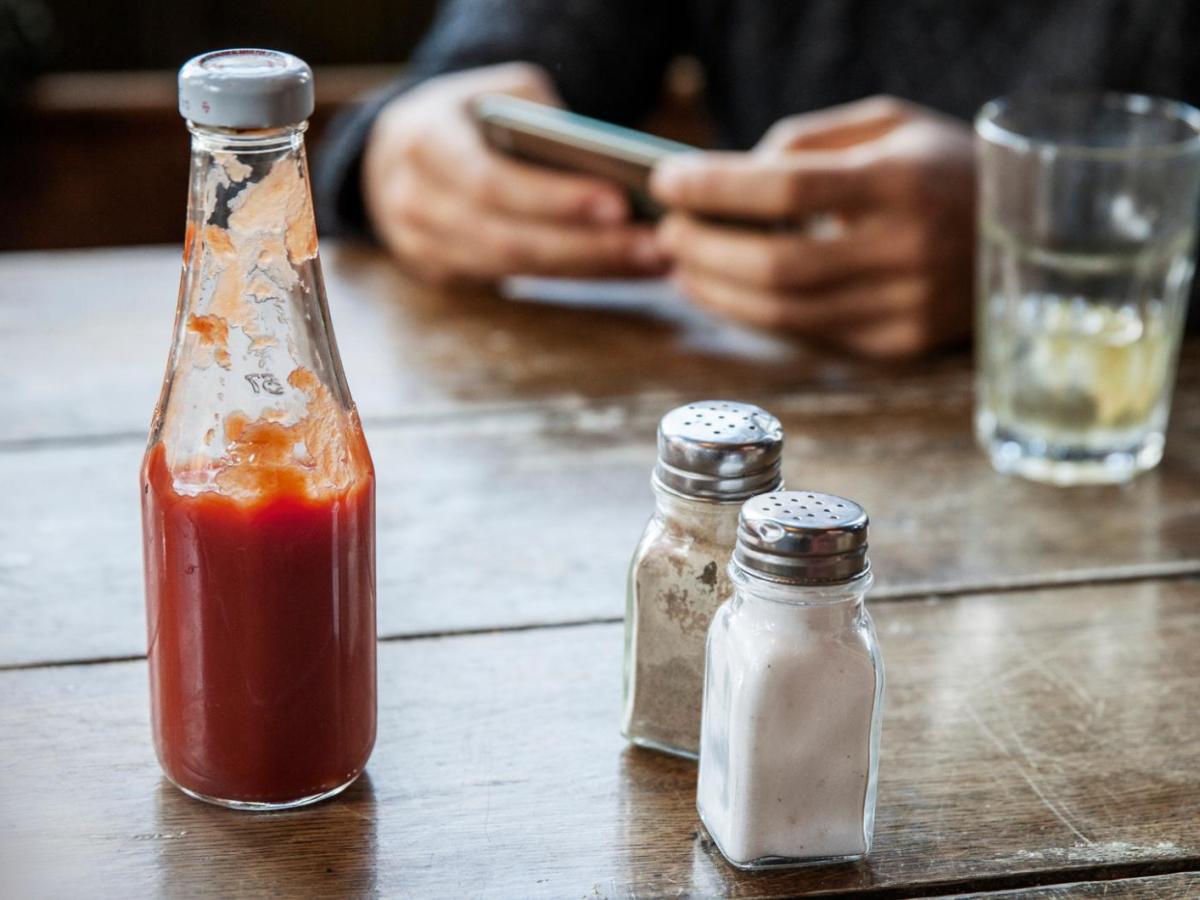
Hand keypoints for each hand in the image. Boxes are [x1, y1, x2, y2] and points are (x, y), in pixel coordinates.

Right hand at [362, 63, 664, 285]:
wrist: (395, 153)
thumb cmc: (463, 117)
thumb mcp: (495, 92)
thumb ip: (539, 116)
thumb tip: (606, 161)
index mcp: (423, 144)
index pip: (492, 182)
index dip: (555, 199)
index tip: (619, 203)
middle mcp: (413, 203)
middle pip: (508, 241)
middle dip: (586, 246)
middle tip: (653, 245)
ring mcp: (422, 248)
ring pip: (515, 271)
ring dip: (588, 268)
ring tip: (651, 259)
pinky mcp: (442, 276)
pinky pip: (515, 284)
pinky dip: (572, 276)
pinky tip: (621, 266)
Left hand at [651, 97, 974, 357]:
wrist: (1031, 230)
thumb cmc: (942, 166)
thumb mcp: (887, 124)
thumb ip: (806, 144)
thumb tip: (728, 179)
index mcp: (902, 181)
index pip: (787, 189)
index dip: (716, 188)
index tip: (667, 181)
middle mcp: (907, 250)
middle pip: (777, 264)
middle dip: (705, 251)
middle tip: (666, 233)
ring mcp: (906, 306)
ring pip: (786, 313)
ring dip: (718, 292)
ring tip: (681, 267)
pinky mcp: (900, 344)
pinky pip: (809, 336)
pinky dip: (756, 315)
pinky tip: (726, 293)